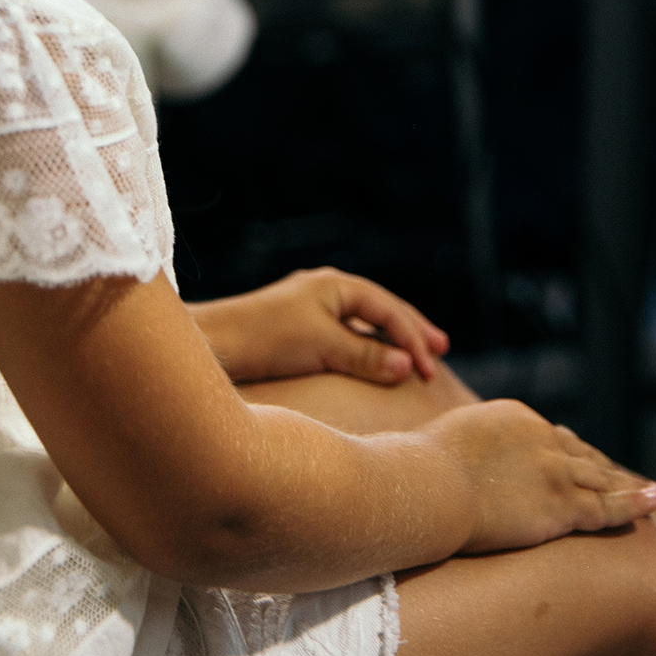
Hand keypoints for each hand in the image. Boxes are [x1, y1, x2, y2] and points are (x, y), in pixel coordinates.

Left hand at [189, 266, 448, 385]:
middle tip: (441, 349)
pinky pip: (347, 336)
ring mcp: (313, 310)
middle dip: (411, 330)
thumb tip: (408, 366)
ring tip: (416, 357)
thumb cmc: (267, 339)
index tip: (430, 370)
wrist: (215, 344)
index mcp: (335, 285)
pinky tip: (375, 363)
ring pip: (364, 323)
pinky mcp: (301, 332)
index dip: (413, 338)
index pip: (388, 309)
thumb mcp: (322, 346)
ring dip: (391, 342)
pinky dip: (368, 349)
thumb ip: (366, 356)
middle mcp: (326, 292)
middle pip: (380, 309)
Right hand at [434, 399, 655, 553]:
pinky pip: (609, 506)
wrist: (432, 484)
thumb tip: (451, 455)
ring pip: (602, 478)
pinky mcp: (563, 505)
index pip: (552, 436)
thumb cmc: (424, 467)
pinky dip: (636, 503)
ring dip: (626, 484)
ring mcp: (556, 470)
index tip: (579, 460)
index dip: (569, 451)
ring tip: (650, 491)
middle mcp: (543, 437)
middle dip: (602, 466)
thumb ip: (466, 445)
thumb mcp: (449, 439)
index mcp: (515, 418)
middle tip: (619, 476)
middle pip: (582, 454)